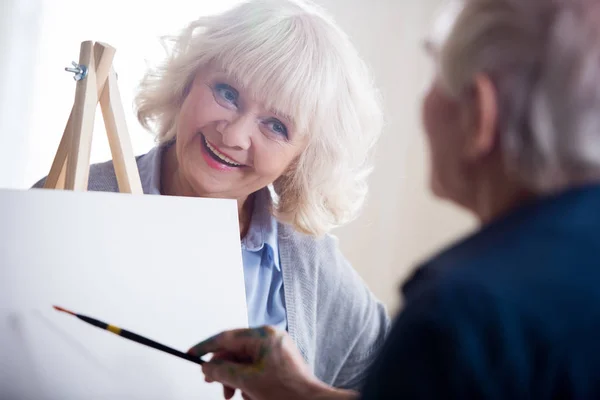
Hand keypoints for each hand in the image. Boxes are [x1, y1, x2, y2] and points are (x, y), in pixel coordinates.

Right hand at [188, 326, 327, 399]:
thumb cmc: (287, 391)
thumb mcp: (246, 381)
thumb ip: (221, 371)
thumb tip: (207, 367)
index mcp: (263, 335)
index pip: (226, 337)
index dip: (206, 347)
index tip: (191, 354)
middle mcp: (270, 338)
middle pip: (234, 351)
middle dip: (224, 370)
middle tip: (212, 382)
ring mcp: (276, 349)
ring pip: (243, 362)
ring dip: (236, 380)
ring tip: (235, 394)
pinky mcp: (279, 361)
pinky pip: (255, 368)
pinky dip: (248, 382)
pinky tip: (250, 395)